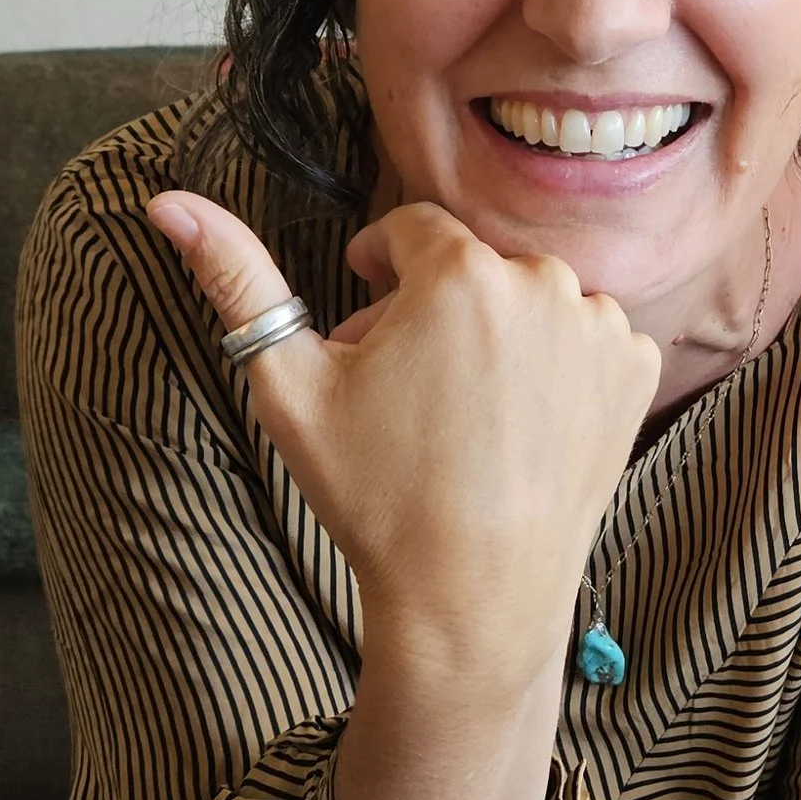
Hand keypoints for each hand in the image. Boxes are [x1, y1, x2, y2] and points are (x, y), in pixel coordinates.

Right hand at [146, 193, 659, 693]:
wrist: (472, 597)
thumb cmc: (376, 493)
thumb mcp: (289, 385)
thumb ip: (234, 279)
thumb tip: (167, 201)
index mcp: (460, 271)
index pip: (411, 232)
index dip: (380, 268)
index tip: (366, 305)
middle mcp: (544, 282)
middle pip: (472, 269)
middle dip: (434, 310)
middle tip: (402, 384)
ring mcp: (599, 328)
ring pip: (529, 302)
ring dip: (495, 336)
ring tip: (458, 410)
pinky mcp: (633, 372)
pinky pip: (582, 340)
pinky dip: (552, 367)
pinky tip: (515, 425)